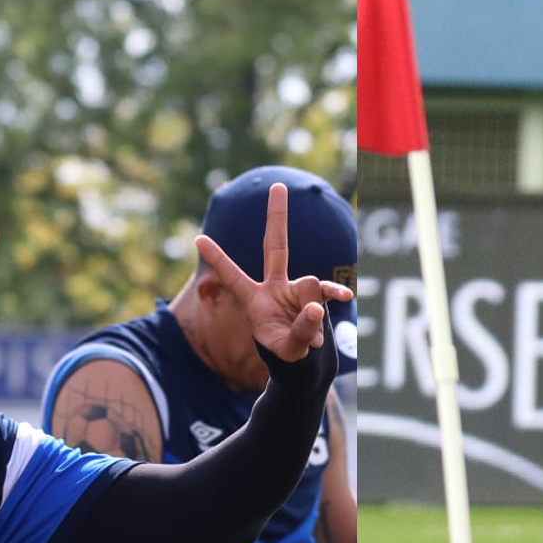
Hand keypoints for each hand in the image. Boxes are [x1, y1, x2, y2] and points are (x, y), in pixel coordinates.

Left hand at [194, 183, 354, 361]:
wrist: (301, 357)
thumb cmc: (284, 351)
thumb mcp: (286, 349)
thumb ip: (299, 331)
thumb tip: (316, 307)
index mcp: (254, 300)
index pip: (233, 276)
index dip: (218, 259)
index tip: (197, 238)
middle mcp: (274, 288)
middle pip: (275, 246)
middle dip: (277, 217)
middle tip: (277, 186)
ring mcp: (296, 289)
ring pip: (309, 287)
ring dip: (311, 317)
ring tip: (310, 340)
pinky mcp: (315, 294)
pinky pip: (328, 289)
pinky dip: (336, 292)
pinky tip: (344, 297)